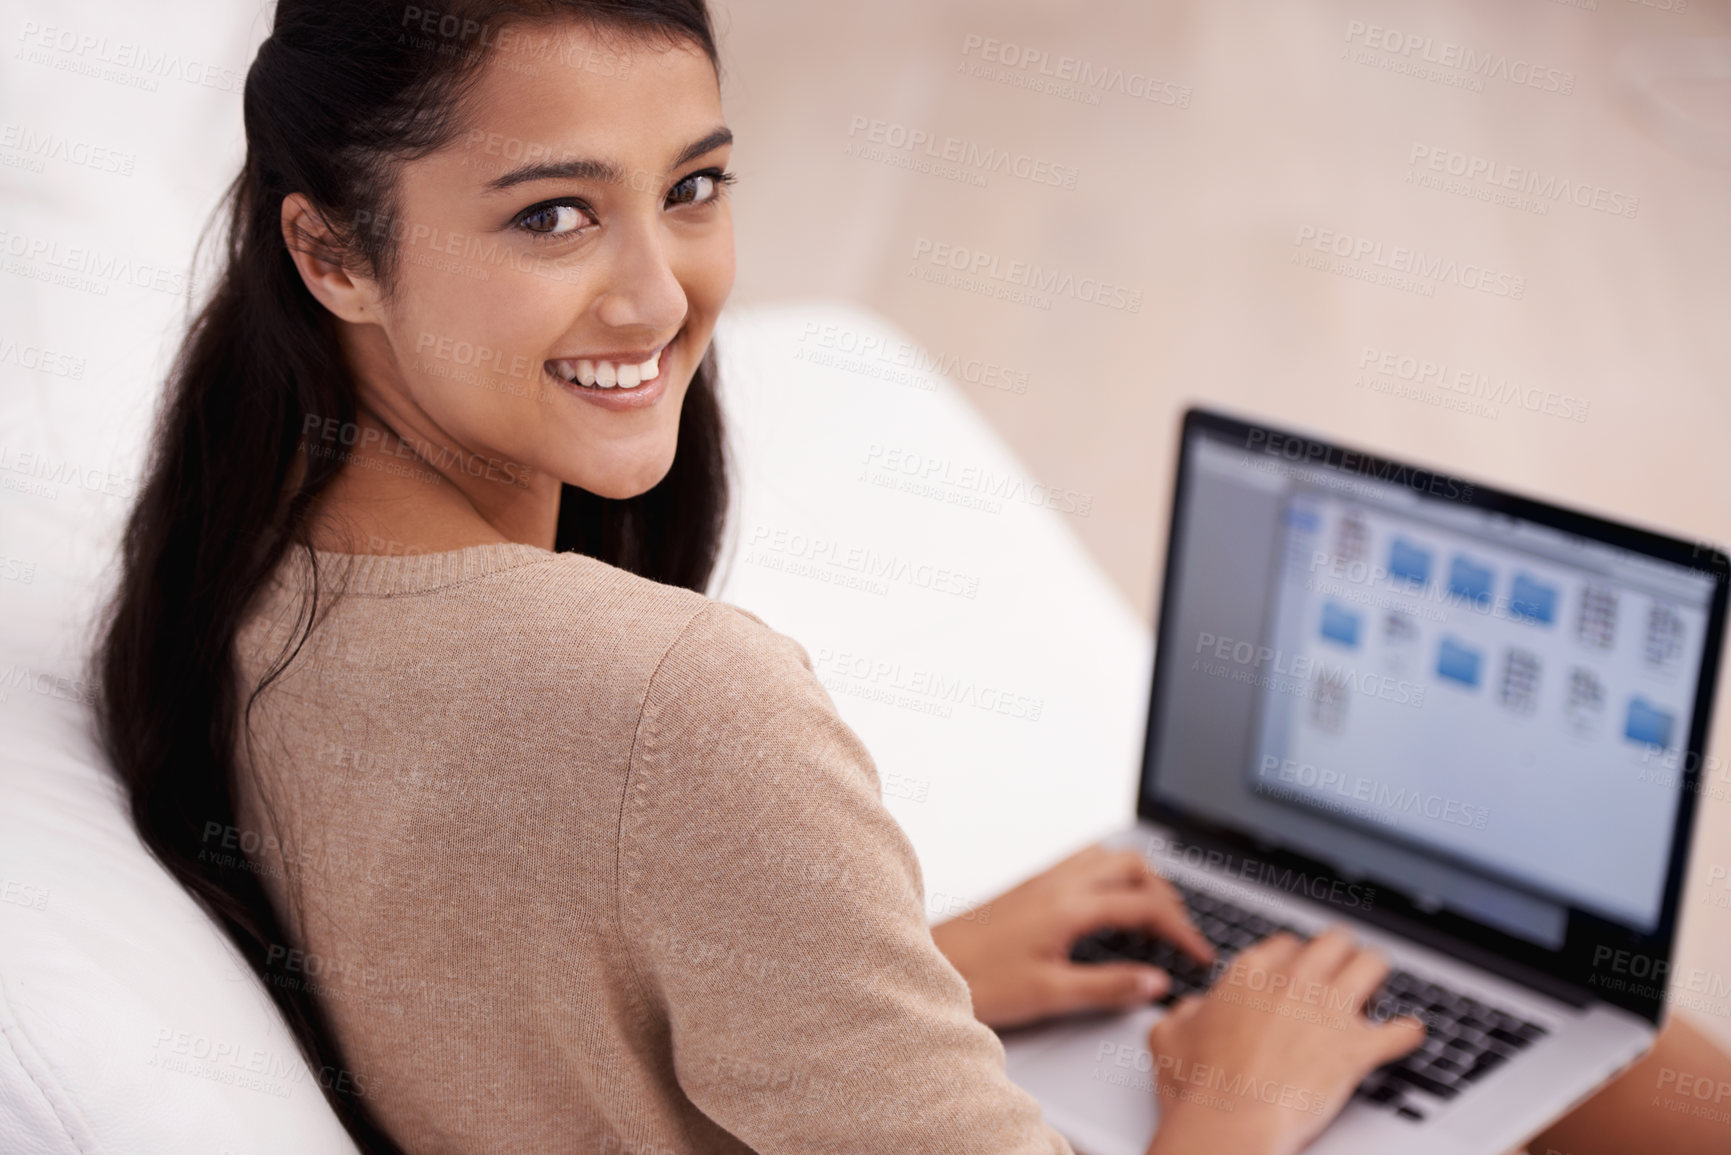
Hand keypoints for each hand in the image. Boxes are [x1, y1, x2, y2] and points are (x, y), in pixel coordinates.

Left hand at [930, 844, 1213, 1029]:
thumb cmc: (978, 979)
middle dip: (1167, 896)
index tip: (1200, 954)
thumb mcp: (1051, 994)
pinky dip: (1112, 874)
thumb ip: (1109, 987)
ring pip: (1108, 857)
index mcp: (1069, 906)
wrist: (928, 964)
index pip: (1145, 906)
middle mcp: (1058, 883)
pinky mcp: (1030, 886)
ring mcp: (1043, 880)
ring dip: (1140, 878)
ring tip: (1156, 914)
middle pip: (1133, 867)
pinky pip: (1084, 862)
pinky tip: (1110, 903)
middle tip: (1182, 933)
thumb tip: (1156, 983)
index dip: (1182, 930)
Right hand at [1143, 930, 1424, 1154]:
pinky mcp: (1356, 1047)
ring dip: (1377, 972)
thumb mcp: (1168, 1036)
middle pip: (1334, 942)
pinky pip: (1400, 1030)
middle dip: (1342, 952)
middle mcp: (1294, 981)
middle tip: (1344, 965)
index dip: (1296, 958)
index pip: (1287, 944)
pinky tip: (1409, 1034)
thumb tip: (1192, 1010)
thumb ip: (1184, 1012)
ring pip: (1372, 965)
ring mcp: (1329, 1010)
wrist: (1232, 1120)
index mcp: (1251, 972)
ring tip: (1378, 982)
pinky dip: (1407, 1033)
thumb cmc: (1199, 1084)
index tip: (1299, 970)